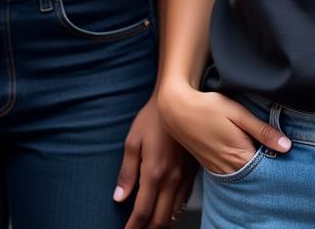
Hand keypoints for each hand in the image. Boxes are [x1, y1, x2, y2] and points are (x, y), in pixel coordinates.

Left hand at [114, 95, 196, 228]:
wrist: (180, 99)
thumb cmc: (153, 118)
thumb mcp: (132, 142)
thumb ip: (127, 173)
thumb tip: (119, 198)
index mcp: (155, 173)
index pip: (142, 211)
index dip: (133, 227)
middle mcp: (172, 178)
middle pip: (161, 218)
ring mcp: (186, 174)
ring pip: (175, 211)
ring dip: (163, 222)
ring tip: (152, 226)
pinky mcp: (194, 168)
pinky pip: (185, 198)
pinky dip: (175, 209)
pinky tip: (170, 209)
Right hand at [158, 80, 290, 177]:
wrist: (177, 109)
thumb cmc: (209, 107)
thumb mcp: (239, 113)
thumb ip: (263, 131)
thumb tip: (287, 146)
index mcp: (238, 155)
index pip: (266, 168)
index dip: (277, 161)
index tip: (285, 152)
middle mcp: (227, 168)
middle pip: (254, 174)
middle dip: (266, 165)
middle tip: (275, 151)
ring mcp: (217, 169)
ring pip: (242, 176)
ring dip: (253, 167)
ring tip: (261, 151)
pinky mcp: (209, 166)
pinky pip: (230, 173)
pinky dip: (240, 167)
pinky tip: (243, 153)